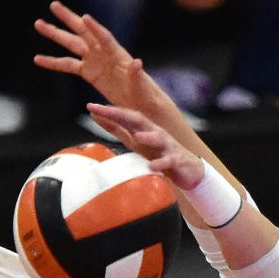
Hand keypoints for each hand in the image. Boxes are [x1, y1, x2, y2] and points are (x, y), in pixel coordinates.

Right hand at [34, 0, 149, 109]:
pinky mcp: (89, 72)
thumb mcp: (141, 86)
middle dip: (69, 19)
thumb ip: (136, 74)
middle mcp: (103, 53)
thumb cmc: (144, 95)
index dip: (95, 29)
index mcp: (117, 55)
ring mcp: (95, 60)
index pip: (105, 38)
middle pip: (84, 32)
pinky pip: (68, 65)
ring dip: (56, 34)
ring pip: (72, 44)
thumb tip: (137, 62)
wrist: (140, 105)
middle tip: (53, 5)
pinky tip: (38, 59)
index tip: (84, 18)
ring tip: (38, 24)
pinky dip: (54, 62)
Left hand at [86, 104, 205, 189]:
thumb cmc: (158, 153)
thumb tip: (95, 116)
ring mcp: (167, 145)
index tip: (91, 106)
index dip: (108, 111)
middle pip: (138, 120)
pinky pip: (168, 160)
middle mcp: (154, 132)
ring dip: (148, 137)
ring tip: (137, 137)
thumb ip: (116, 129)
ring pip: (157, 138)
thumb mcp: (134, 140)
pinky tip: (152, 166)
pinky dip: (161, 163)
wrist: (188, 170)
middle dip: (122, 114)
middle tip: (105, 110)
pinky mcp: (176, 159)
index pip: (124, 116)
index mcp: (143, 127)